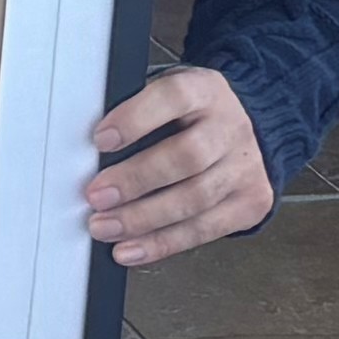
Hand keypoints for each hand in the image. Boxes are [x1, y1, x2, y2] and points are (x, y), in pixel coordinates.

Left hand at [83, 65, 271, 264]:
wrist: (242, 132)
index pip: (174, 96)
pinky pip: (205, 230)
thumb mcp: (164, 99)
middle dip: (135, 180)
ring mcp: (245, 167)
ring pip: (195, 199)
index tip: (101, 140)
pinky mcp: (250, 203)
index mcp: (204, 90)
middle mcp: (231, 127)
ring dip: (143, 219)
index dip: (136, 119)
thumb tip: (88, 154)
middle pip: (186, 156)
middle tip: (96, 196)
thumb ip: (134, 115)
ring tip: (106, 227)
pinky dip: (163, 243)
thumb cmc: (190, 117)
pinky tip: (132, 248)